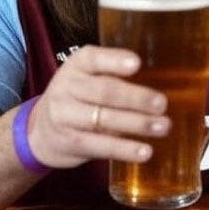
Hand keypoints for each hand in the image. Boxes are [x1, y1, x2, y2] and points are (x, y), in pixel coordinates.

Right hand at [26, 45, 170, 168]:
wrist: (40, 131)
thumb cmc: (80, 98)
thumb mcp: (90, 77)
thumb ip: (117, 75)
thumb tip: (168, 80)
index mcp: (78, 65)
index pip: (93, 58)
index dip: (115, 61)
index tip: (137, 64)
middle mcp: (67, 87)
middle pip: (104, 91)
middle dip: (136, 98)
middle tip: (162, 103)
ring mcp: (65, 115)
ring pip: (104, 119)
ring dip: (137, 124)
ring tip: (163, 126)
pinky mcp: (70, 142)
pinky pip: (101, 145)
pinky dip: (125, 149)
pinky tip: (145, 151)